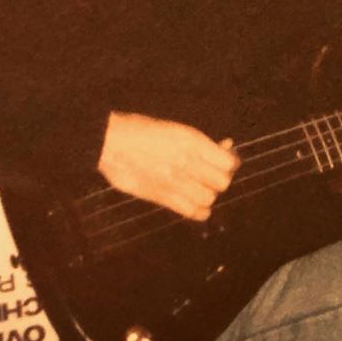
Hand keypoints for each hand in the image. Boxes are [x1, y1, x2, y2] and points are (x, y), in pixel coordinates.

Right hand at [97, 111, 239, 220]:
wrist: (111, 142)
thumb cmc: (142, 130)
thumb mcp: (176, 128)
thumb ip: (202, 143)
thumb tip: (226, 146)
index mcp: (191, 141)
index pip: (228, 163)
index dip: (230, 163)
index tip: (225, 161)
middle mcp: (186, 163)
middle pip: (222, 183)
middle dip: (220, 179)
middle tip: (211, 175)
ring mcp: (174, 182)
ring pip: (209, 199)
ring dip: (208, 194)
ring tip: (201, 188)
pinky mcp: (161, 197)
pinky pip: (192, 212)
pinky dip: (200, 211)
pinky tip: (197, 204)